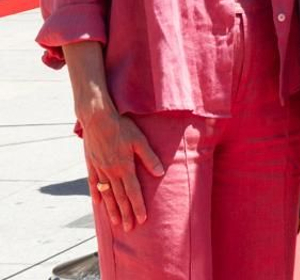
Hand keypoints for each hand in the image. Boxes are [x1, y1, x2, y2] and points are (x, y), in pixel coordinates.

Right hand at [81, 109, 164, 231]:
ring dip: (112, 209)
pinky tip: (98, 204)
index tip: (142, 219)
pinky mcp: (91, 165)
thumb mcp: (139, 140)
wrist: (98, 119)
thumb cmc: (122, 127)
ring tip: (116, 222)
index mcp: (124, 167)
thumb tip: (159, 173)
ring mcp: (99, 169)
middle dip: (126, 214)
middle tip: (130, 228)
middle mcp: (111, 172)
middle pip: (120, 197)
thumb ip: (149, 157)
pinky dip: (96, 195)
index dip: (138, 206)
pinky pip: (93, 184)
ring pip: (107, 194)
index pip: (133, 192)